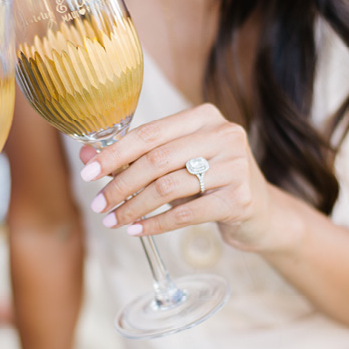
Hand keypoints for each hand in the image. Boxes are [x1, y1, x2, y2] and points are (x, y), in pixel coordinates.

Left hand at [78, 103, 281, 251]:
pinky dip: (156, 224)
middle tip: (99, 204)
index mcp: (204, 117)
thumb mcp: (176, 165)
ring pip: (168, 187)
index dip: (114, 153)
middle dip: (120, 184)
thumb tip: (86, 156)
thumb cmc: (210, 183)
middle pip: (156, 159)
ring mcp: (235, 166)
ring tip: (114, 221)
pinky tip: (138, 231)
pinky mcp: (239, 198)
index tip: (86, 172)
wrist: (262, 213)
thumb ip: (135, 158)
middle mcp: (224, 134)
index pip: (149, 133)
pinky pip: (186, 213)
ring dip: (134, 208)